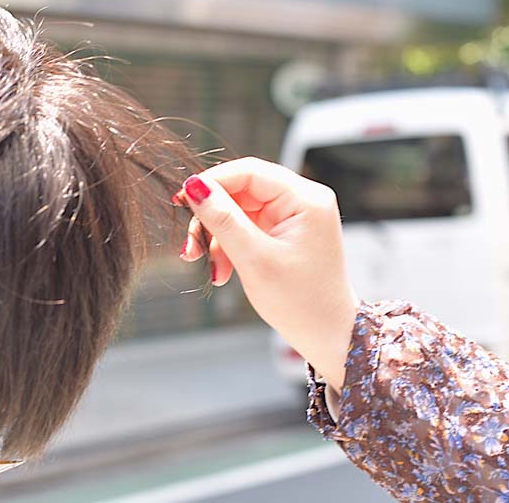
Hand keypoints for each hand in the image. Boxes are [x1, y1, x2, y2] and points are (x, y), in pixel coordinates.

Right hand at [176, 157, 357, 390]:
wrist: (327, 336)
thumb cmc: (300, 302)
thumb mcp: (254, 259)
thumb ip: (222, 219)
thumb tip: (194, 186)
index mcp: (306, 199)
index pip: (249, 172)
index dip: (211, 183)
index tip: (182, 201)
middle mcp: (303, 200)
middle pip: (241, 190)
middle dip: (212, 217)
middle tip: (190, 245)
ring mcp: (294, 216)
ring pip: (239, 210)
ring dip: (218, 237)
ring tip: (207, 266)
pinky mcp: (285, 232)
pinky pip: (247, 227)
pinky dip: (230, 246)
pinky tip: (222, 270)